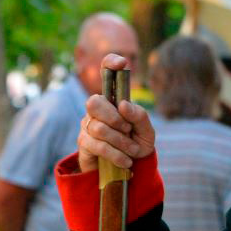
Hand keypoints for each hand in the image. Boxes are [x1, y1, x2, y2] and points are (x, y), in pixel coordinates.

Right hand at [76, 55, 154, 173]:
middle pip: (94, 103)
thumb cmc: (136, 144)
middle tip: (128, 131)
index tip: (122, 62)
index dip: (110, 63)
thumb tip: (123, 105)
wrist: (128, 168)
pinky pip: (98, 146)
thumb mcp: (146, 132)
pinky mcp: (84, 143)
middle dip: (115, 119)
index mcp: (113, 100)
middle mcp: (97, 109)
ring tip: (131, 150)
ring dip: (121, 142)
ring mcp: (87, 125)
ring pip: (99, 128)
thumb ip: (139, 117)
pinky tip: (126, 161)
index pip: (106, 74)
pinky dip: (116, 155)